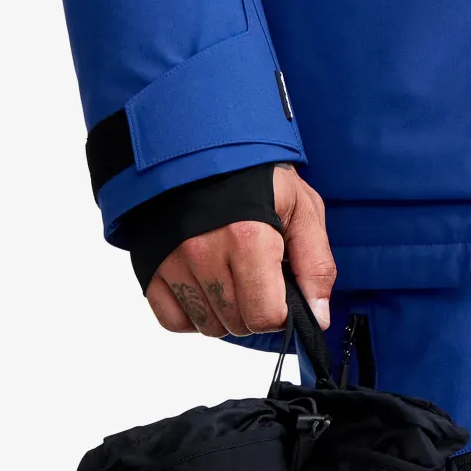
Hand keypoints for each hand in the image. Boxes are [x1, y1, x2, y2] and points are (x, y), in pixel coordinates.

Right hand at [146, 165, 337, 338]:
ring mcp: (173, 261)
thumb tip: (318, 316)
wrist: (198, 144)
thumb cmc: (255, 175)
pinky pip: (173, 321)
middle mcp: (205, 252)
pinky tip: (205, 289)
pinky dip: (192, 314)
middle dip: (254, 311)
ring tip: (230, 277)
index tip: (280, 293)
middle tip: (255, 278)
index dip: (280, 312)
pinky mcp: (151, 267)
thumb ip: (316, 264)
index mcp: (247, 238)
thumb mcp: (301, 207)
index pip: (265, 316)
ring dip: (224, 314)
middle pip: (238, 324)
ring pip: (208, 326)